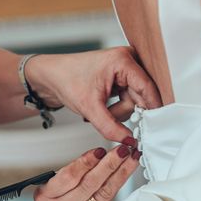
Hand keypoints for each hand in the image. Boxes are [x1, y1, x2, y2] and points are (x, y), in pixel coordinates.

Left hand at [24, 47, 161, 141]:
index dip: (150, 109)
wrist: (49, 77)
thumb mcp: (90, 108)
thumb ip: (111, 127)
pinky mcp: (120, 77)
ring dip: (118, 112)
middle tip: (107, 116)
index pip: (147, 88)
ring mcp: (124, 69)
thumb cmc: (65, 80)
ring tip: (98, 111)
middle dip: (123, 112)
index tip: (151, 127)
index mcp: (123, 60)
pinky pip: (127, 99)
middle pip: (140, 96)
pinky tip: (101, 107)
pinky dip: (115, 108)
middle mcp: (127, 61)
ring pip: (133, 101)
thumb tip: (129, 140)